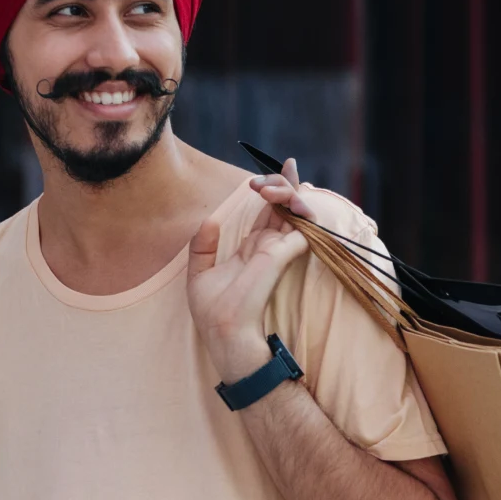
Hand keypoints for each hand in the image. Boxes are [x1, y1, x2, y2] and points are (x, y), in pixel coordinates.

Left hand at [186, 158, 314, 382]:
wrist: (224, 334)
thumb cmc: (214, 313)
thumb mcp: (198, 276)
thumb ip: (203, 247)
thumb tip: (210, 220)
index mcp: (254, 248)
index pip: (270, 212)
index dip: (276, 188)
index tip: (283, 165)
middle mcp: (270, 247)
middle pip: (286, 206)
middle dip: (287, 182)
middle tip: (281, 168)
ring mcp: (278, 251)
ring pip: (297, 211)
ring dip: (290, 192)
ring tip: (276, 183)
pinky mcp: (281, 257)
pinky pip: (302, 227)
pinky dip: (300, 209)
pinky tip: (293, 199)